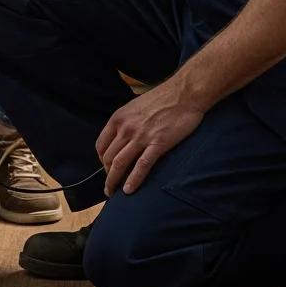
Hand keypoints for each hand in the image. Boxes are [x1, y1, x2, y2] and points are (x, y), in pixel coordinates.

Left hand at [95, 79, 206, 196]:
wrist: (184, 93)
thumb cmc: (162, 98)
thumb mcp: (135, 106)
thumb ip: (126, 121)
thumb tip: (122, 136)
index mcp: (118, 118)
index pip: (101, 145)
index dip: (101, 160)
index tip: (106, 168)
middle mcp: (126, 128)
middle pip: (108, 157)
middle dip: (107, 174)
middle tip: (109, 186)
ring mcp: (141, 136)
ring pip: (120, 164)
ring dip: (114, 181)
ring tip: (113, 193)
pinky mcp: (158, 144)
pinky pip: (141, 166)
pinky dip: (133, 180)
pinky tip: (129, 190)